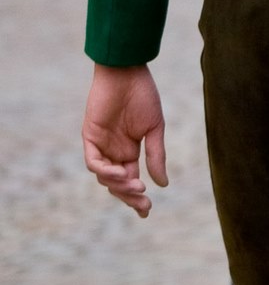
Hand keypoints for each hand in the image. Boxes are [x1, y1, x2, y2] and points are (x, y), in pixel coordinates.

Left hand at [82, 64, 168, 216]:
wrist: (127, 73)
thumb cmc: (143, 96)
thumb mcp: (154, 129)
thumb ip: (156, 156)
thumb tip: (163, 184)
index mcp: (130, 150)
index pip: (131, 180)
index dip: (137, 197)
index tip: (147, 211)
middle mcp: (113, 152)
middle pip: (117, 184)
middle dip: (129, 197)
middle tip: (144, 205)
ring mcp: (100, 146)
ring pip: (105, 177)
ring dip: (120, 185)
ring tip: (137, 186)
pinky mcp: (90, 137)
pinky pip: (94, 162)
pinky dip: (106, 171)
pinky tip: (122, 173)